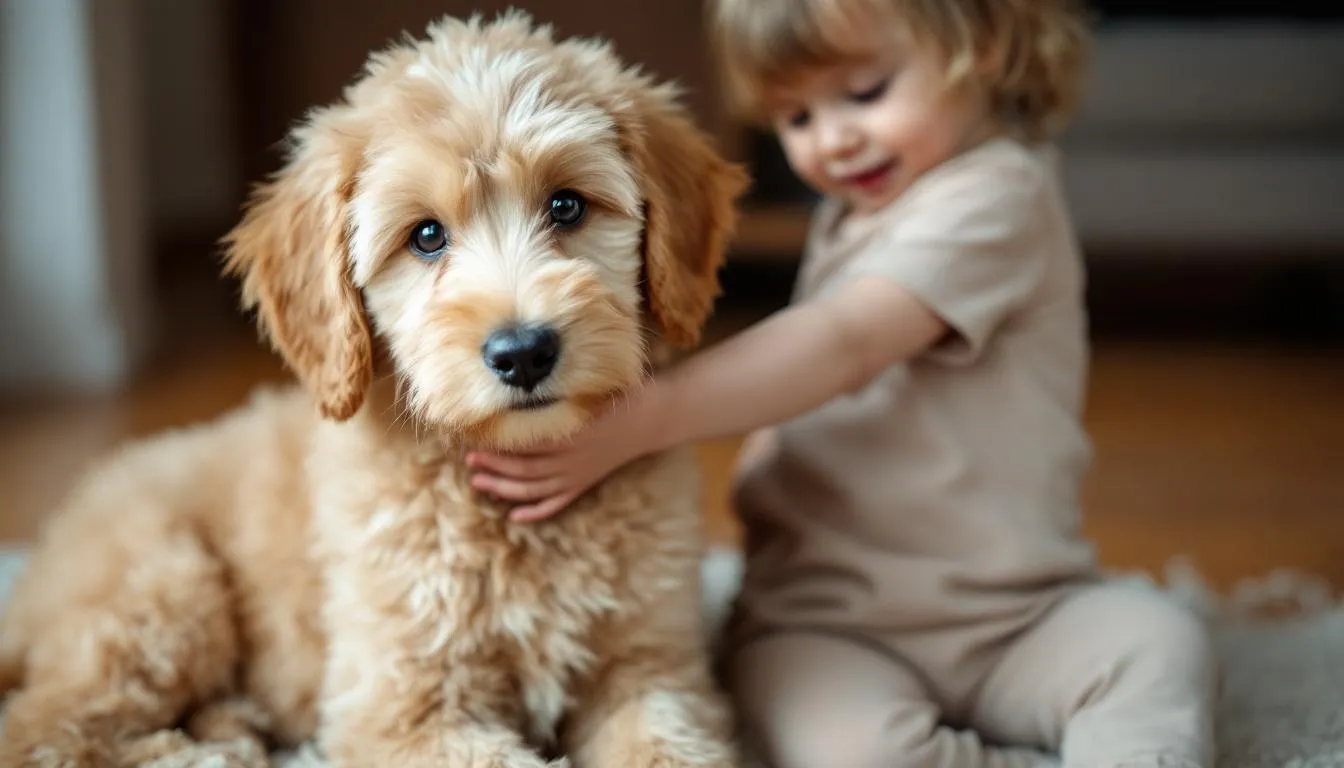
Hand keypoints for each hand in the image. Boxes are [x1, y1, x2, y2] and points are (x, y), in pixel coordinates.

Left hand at [466, 395, 658, 521]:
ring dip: (505, 489)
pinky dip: (536, 511)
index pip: (529, 445)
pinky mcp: (585, 482)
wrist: (652, 417)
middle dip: (495, 468)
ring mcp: (580, 474)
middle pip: (526, 470)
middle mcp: (574, 459)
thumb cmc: (620, 394)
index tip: (477, 439)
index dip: (501, 446)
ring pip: (536, 489)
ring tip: (479, 482)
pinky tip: (515, 516)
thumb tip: (526, 384)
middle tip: (470, 461)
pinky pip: (557, 502)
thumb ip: (562, 392)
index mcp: (574, 434)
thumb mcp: (593, 388)